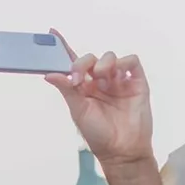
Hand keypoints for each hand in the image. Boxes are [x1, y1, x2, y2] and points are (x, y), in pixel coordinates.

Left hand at [45, 30, 153, 166]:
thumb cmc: (98, 134)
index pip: (72, 64)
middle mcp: (100, 82)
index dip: (62, 49)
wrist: (121, 150)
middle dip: (82, 63)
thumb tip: (49, 73)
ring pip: (109, 57)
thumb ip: (67, 89)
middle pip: (90, 59)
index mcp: (83, 88)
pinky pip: (131, 61)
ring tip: (100, 81)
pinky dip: (123, 62)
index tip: (51, 35)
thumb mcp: (78, 110)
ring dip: (102, 64)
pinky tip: (115, 74)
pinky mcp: (136, 82)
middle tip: (78, 78)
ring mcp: (118, 81)